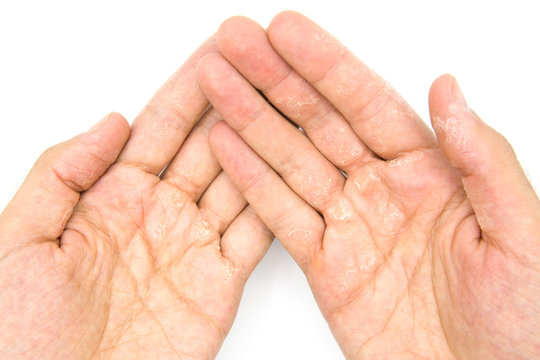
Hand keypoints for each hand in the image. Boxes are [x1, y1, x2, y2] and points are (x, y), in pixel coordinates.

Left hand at [0, 37, 271, 359]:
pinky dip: (273, 200)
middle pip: (207, 145)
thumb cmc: (24, 336)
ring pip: (238, 180)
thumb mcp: (20, 239)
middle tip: (261, 62)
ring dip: (262, 141)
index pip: (160, 128)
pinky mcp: (220, 284)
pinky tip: (287, 166)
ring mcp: (193, 246)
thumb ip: (62, 174)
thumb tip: (109, 122)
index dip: (187, 88)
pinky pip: (255, 234)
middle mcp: (160, 215)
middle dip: (235, 101)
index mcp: (112, 198)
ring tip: (284, 101)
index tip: (215, 54)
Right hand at [197, 12, 539, 358]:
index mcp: (430, 172)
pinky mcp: (326, 265)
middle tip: (236, 43)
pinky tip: (227, 145)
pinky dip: (251, 182)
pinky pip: (282, 216)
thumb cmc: (521, 322)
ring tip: (217, 84)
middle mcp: (382, 189)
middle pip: (318, 123)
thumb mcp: (520, 232)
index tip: (287, 32)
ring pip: (291, 161)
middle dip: (275, 81)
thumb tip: (448, 89)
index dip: (326, 66)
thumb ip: (482, 159)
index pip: (368, 104)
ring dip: (252, 121)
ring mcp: (349, 224)